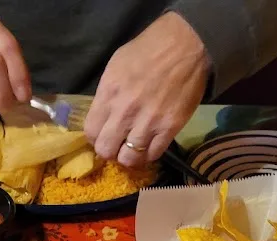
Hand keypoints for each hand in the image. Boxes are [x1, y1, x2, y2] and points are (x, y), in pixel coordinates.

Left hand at [85, 12, 209, 165]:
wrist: (186, 45)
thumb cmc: (149, 50)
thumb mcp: (116, 66)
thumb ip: (107, 94)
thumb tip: (104, 115)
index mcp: (109, 93)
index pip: (90, 132)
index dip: (96, 137)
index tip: (104, 134)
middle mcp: (125, 112)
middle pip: (106, 150)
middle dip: (110, 150)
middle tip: (118, 144)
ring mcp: (148, 122)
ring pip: (129, 159)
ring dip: (130, 156)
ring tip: (135, 147)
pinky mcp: (169, 128)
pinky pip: (153, 155)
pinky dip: (150, 154)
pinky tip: (151, 144)